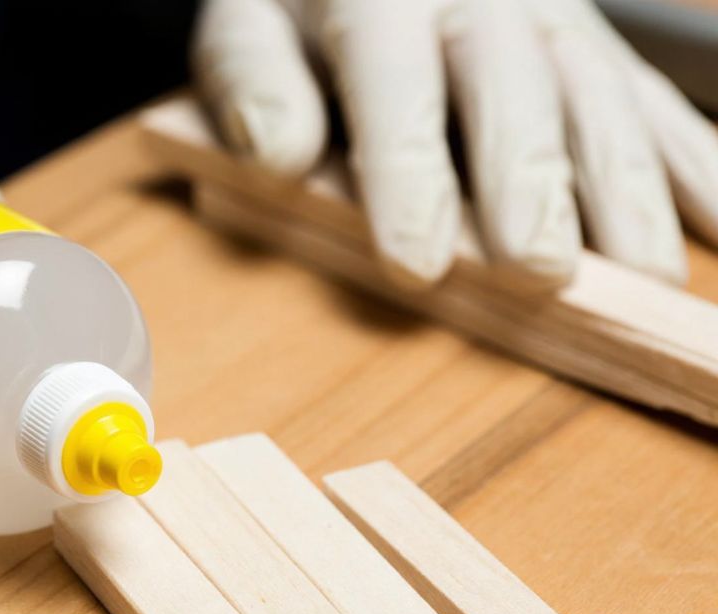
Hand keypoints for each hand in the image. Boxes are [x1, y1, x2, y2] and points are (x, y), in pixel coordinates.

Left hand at [193, 0, 717, 286]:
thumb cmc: (300, 2)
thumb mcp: (248, 23)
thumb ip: (254, 82)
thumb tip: (277, 153)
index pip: (398, 88)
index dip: (408, 178)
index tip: (416, 261)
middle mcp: (483, 1)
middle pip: (517, 91)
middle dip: (534, 186)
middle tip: (543, 272)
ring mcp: (552, 18)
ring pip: (600, 98)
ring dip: (629, 189)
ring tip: (644, 276)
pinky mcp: (595, 44)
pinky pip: (651, 99)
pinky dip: (693, 161)